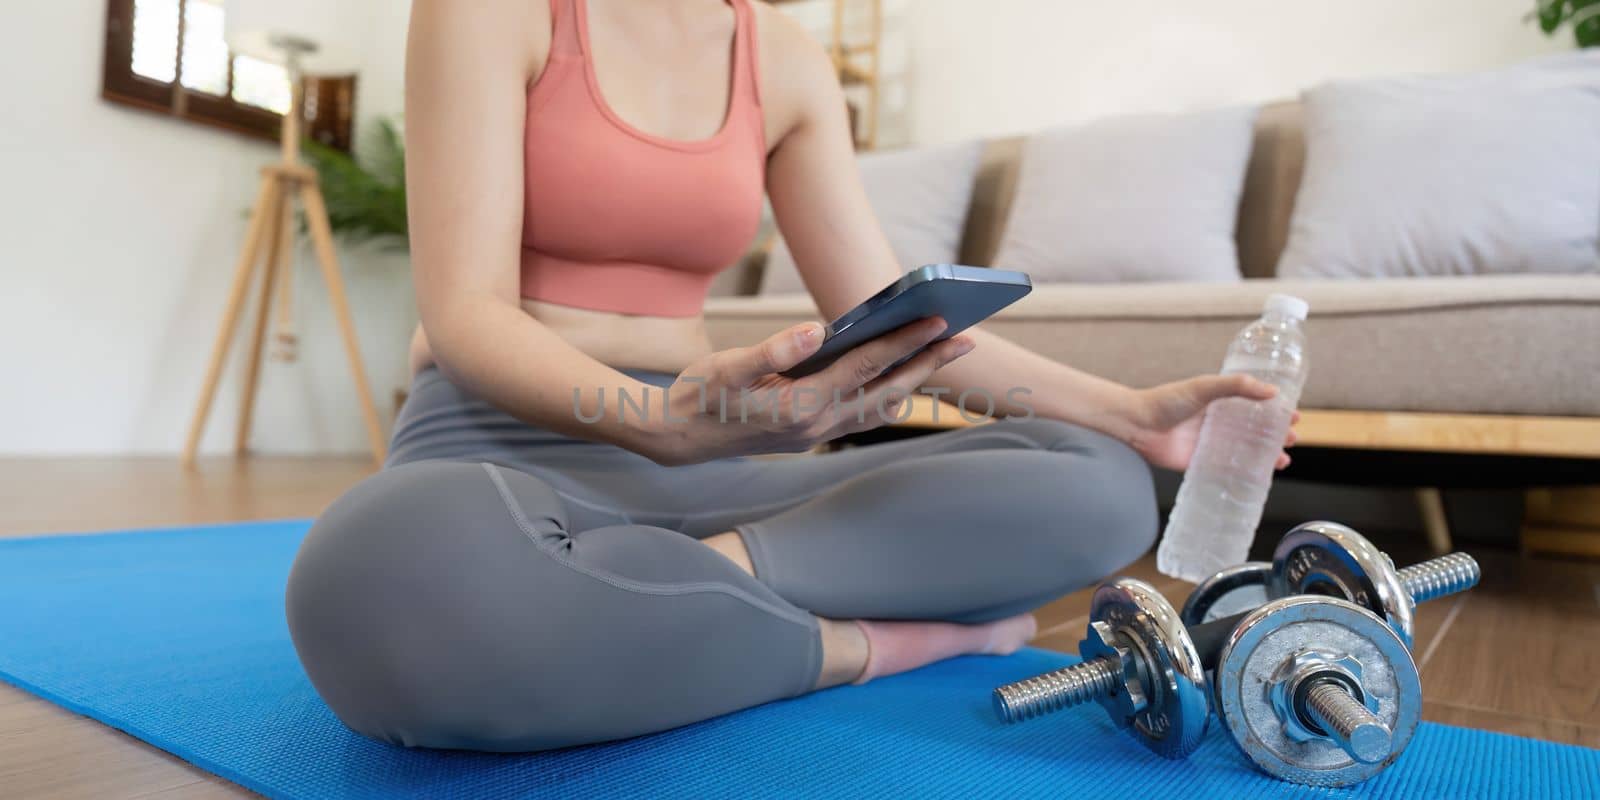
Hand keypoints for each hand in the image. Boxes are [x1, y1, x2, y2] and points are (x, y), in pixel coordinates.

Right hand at [641, 318, 975, 464]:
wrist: (678, 439)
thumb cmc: (699, 395)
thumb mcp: (727, 367)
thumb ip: (773, 349)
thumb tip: (818, 329)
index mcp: (801, 405)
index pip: (865, 367)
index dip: (904, 341)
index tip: (938, 320)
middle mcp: (817, 424)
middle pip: (887, 389)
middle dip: (928, 363)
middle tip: (966, 338)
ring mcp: (816, 433)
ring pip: (880, 406)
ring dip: (915, 380)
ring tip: (945, 355)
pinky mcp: (811, 433)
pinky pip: (863, 416)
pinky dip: (890, 397)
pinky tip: (903, 382)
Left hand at [1122, 375, 1298, 472]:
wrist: (1138, 424)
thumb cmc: (1167, 401)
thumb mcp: (1205, 387)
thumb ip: (1237, 387)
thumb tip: (1273, 392)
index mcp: (1220, 402)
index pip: (1255, 406)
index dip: (1275, 411)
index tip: (1294, 415)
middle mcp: (1218, 423)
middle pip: (1254, 430)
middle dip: (1275, 436)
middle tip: (1292, 439)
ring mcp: (1210, 443)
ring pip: (1245, 451)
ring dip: (1265, 456)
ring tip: (1282, 460)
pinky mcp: (1201, 462)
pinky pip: (1228, 469)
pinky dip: (1245, 473)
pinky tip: (1260, 477)